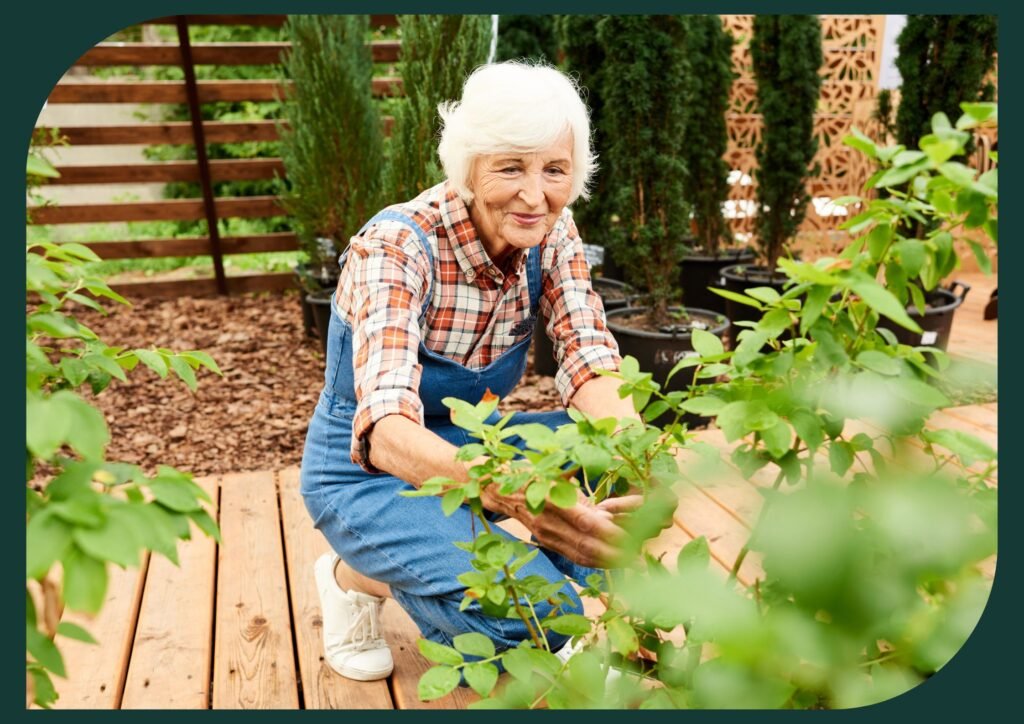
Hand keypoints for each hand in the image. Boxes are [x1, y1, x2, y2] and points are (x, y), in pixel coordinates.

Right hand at [482, 483, 626, 567]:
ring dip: (610, 563)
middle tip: (642, 562)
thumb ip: (579, 486)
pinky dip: (596, 561)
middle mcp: (548, 523)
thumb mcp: (554, 470)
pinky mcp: (547, 543)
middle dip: (616, 555)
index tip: (633, 538)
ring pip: (581, 555)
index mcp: (551, 500)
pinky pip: (574, 556)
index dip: (610, 532)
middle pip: (586, 545)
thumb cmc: (531, 471)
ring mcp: (546, 536)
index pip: (585, 522)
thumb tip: (608, 503)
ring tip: (635, 566)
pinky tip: (614, 563)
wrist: (499, 489)